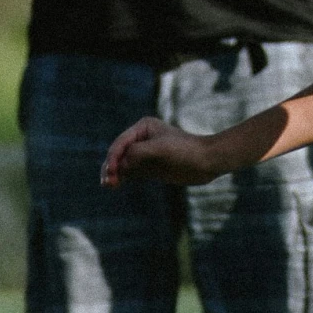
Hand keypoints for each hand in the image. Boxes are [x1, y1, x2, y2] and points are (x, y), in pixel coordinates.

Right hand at [102, 117, 216, 188]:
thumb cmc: (185, 150)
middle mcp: (141, 139)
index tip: (111, 172)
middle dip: (111, 166)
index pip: (121, 143)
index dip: (113, 157)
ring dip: (114, 174)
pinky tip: (115, 185)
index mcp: (143, 128)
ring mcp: (146, 154)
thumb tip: (120, 165)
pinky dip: (123, 178)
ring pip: (123, 164)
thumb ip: (137, 153)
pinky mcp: (150, 168)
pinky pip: (131, 172)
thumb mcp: (159, 148)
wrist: (207, 161)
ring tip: (108, 185)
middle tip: (106, 181)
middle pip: (119, 154)